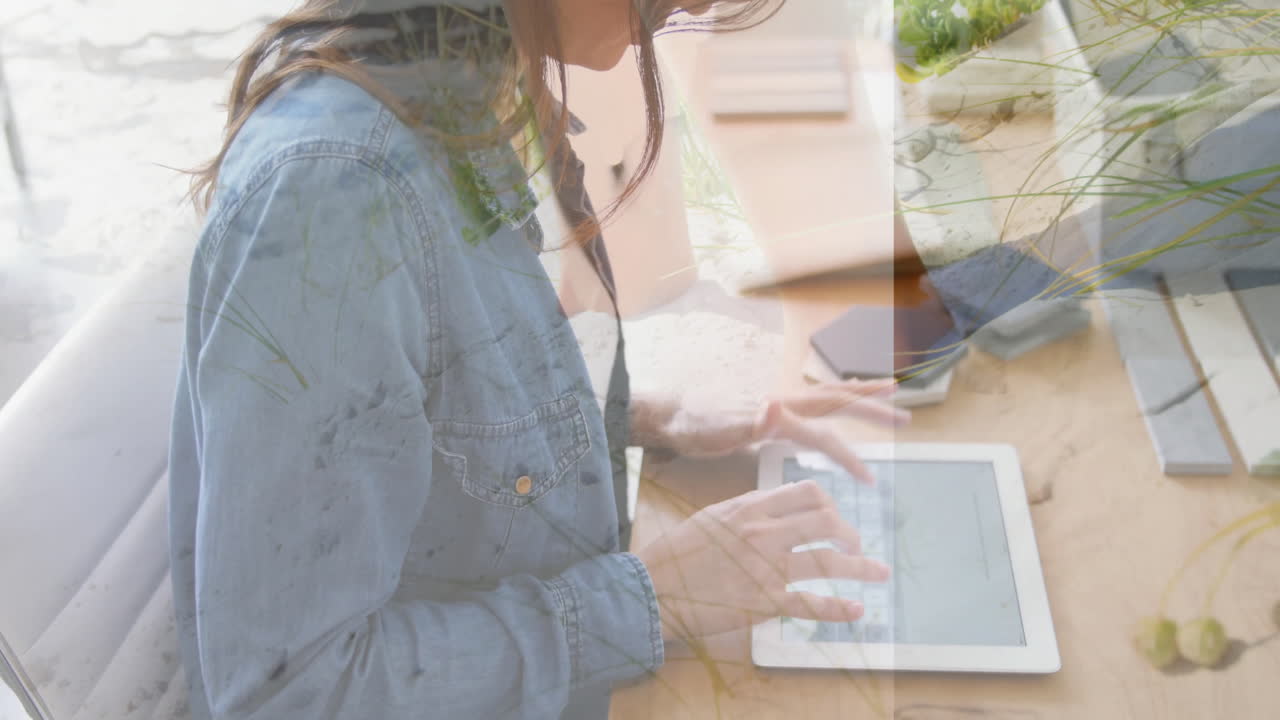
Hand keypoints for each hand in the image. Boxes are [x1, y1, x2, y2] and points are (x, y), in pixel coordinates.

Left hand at [632, 377, 908, 484]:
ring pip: (827, 396)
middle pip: (837, 401)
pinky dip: (832, 403)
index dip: (848, 458)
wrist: (669, 413)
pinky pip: (811, 405)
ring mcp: (777, 403)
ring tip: (887, 392)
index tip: (870, 480)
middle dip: (872, 407)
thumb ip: (749, 420)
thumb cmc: (693, 426)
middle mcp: (783, 403)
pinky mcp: (769, 409)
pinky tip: (834, 411)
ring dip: (858, 396)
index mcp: (778, 414)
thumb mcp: (719, 429)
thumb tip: (773, 405)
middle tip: (907, 412)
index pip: (824, 436)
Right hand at [635, 478, 890, 642]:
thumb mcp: (713, 516)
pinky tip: (857, 610)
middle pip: (826, 521)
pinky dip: (840, 609)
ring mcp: (766, 568)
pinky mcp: (764, 602)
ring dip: (861, 567)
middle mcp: (764, 533)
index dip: (830, 502)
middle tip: (855, 545)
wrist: (653, 588)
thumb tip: (775, 503)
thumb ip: (748, 509)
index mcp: (751, 508)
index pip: (807, 492)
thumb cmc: (677, 553)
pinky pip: (811, 604)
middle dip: (849, 532)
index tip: (834, 516)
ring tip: (878, 572)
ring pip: (828, 561)